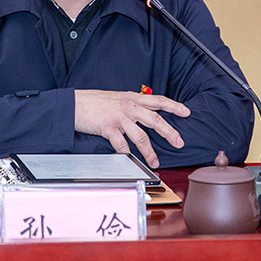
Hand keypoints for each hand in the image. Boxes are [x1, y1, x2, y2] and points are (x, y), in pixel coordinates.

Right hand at [74, 89, 189, 168]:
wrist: (74, 104)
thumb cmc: (93, 102)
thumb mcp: (116, 98)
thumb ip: (131, 105)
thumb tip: (143, 113)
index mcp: (132, 98)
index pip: (158, 100)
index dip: (173, 106)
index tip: (186, 112)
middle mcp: (128, 106)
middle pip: (155, 119)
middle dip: (169, 132)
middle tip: (179, 142)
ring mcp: (119, 117)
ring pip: (141, 135)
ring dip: (150, 151)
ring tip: (155, 162)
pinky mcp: (108, 127)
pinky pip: (122, 144)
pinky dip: (127, 154)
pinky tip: (130, 160)